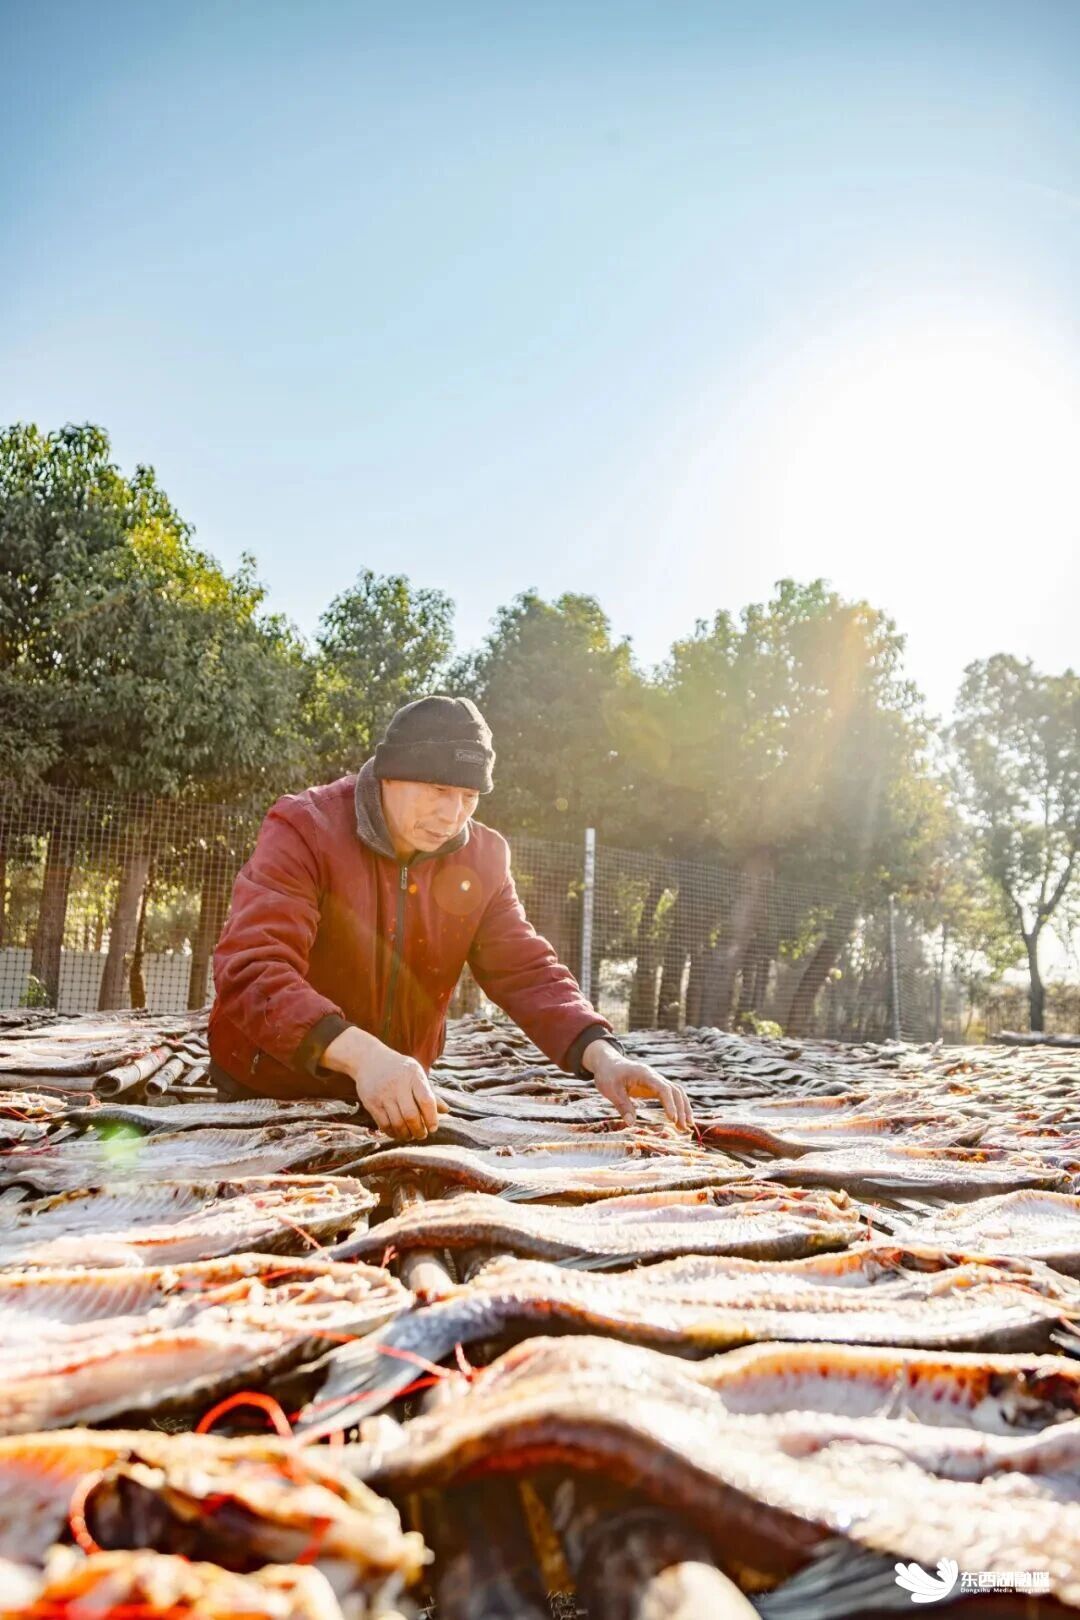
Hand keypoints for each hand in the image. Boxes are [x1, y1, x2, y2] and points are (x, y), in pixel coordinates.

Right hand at [321, 1026, 444, 1140]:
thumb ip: (429, 1092)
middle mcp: (398, 1084)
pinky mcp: (371, 1102)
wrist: (369, 1059)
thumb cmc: (399, 1069)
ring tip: (410, 1135)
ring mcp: (383, 1094)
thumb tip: (447, 1110)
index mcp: (413, 1076)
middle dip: (419, 1130)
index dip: (431, 1117)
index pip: (426, 1100)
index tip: (433, 1127)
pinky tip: (398, 1133)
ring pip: (397, 1123)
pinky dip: (392, 1133)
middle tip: (422, 1135)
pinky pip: (384, 1124)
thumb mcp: (416, 1074)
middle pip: (411, 1115)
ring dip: (406, 1134)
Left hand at [582, 1039, 694, 1132]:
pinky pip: (671, 1095)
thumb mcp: (610, 1090)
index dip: (669, 1103)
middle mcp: (654, 1076)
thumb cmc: (608, 1075)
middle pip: (675, 1091)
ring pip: (677, 1092)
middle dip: (681, 1109)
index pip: (663, 1088)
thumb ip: (622, 1105)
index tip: (672, 1119)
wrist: (608, 1063)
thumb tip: (631, 1123)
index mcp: (644, 1074)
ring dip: (683, 1108)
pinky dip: (678, 1106)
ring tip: (686, 1126)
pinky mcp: (655, 1087)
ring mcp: (656, 1081)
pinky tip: (679, 1119)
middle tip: (682, 1127)